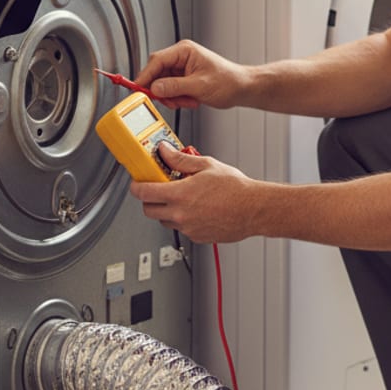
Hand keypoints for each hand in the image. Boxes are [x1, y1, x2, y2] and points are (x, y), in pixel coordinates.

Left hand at [130, 143, 257, 243]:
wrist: (254, 209)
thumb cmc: (235, 188)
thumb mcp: (206, 165)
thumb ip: (180, 159)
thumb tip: (165, 152)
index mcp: (180, 194)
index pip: (143, 193)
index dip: (136, 187)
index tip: (137, 183)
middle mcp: (180, 214)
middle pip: (148, 210)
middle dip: (149, 199)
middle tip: (158, 190)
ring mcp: (188, 228)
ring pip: (164, 221)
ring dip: (166, 210)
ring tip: (182, 199)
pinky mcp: (197, 237)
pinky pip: (181, 229)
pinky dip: (183, 220)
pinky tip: (197, 209)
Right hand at [133, 40, 248, 110]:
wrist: (241, 88)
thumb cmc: (228, 81)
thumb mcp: (199, 86)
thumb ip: (174, 87)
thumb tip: (155, 88)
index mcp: (184, 51)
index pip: (157, 61)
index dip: (145, 76)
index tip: (138, 89)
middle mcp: (180, 57)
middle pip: (156, 73)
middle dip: (162, 90)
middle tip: (170, 101)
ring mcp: (181, 68)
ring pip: (162, 85)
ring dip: (172, 97)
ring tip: (188, 101)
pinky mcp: (183, 79)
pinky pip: (170, 90)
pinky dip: (177, 99)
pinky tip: (190, 101)